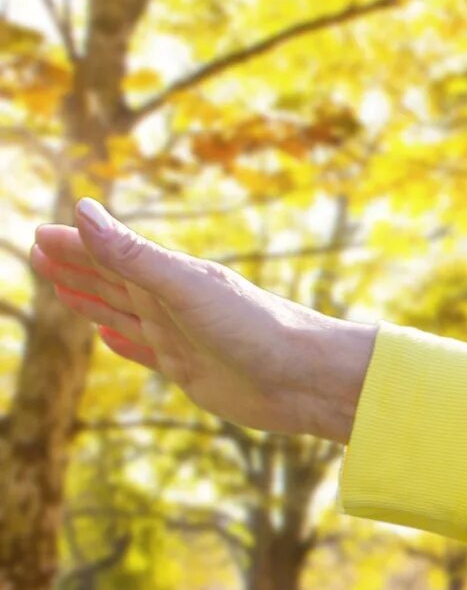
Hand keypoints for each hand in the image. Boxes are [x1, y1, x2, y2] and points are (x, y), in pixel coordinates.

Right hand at [27, 198, 377, 442]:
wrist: (307, 379)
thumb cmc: (256, 328)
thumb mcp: (185, 287)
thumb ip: (132, 254)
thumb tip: (81, 210)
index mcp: (171, 277)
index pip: (109, 255)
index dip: (74, 245)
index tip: (37, 235)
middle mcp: (173, 304)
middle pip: (111, 280)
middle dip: (74, 267)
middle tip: (36, 252)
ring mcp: (180, 337)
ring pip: (121, 313)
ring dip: (90, 300)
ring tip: (61, 288)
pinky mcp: (189, 371)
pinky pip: (145, 351)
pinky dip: (123, 342)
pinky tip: (109, 336)